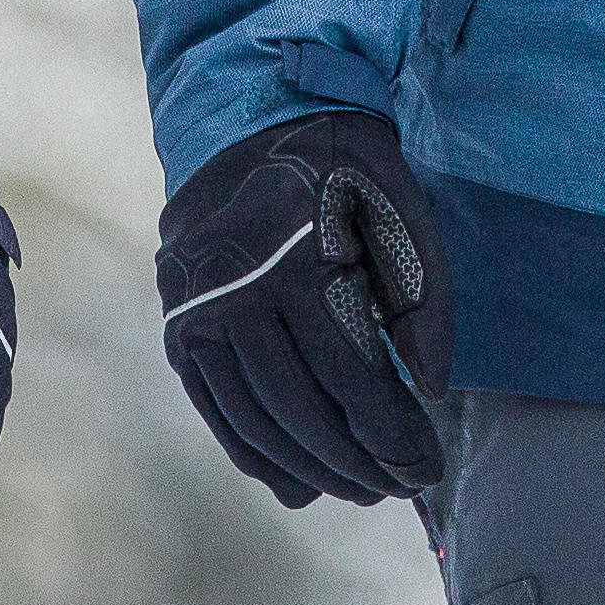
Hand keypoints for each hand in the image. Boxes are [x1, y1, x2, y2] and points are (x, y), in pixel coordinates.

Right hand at [155, 109, 447, 507]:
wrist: (251, 113)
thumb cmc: (343, 165)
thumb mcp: (401, 210)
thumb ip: (424, 302)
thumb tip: (427, 392)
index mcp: (291, 258)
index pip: (348, 377)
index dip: (391, 436)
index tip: (425, 469)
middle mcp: (230, 290)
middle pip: (298, 409)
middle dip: (355, 463)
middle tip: (398, 488)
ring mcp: (193, 311)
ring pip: (252, 419)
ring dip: (308, 469)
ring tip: (358, 490)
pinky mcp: (177, 325)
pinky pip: (215, 409)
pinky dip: (255, 454)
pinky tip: (297, 482)